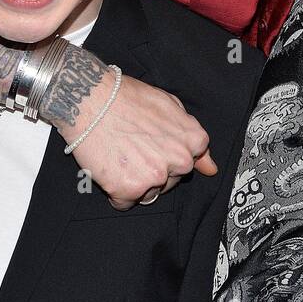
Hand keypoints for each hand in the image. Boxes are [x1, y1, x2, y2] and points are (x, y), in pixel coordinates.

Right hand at [49, 53, 213, 210]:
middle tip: (133, 149)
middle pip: (170, 181)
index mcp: (192, 141)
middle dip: (154, 170)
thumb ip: (193, 139)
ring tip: (120, 156)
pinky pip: (125, 203)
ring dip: (135, 182)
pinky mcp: (128, 189)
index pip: (190, 163)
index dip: (168, 154)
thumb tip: (210, 169)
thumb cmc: (128, 98)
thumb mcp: (171, 106)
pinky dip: (116, 192)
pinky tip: (109, 169)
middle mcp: (179, 161)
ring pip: (149, 194)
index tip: (154, 146)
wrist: (92, 100)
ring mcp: (154, 177)